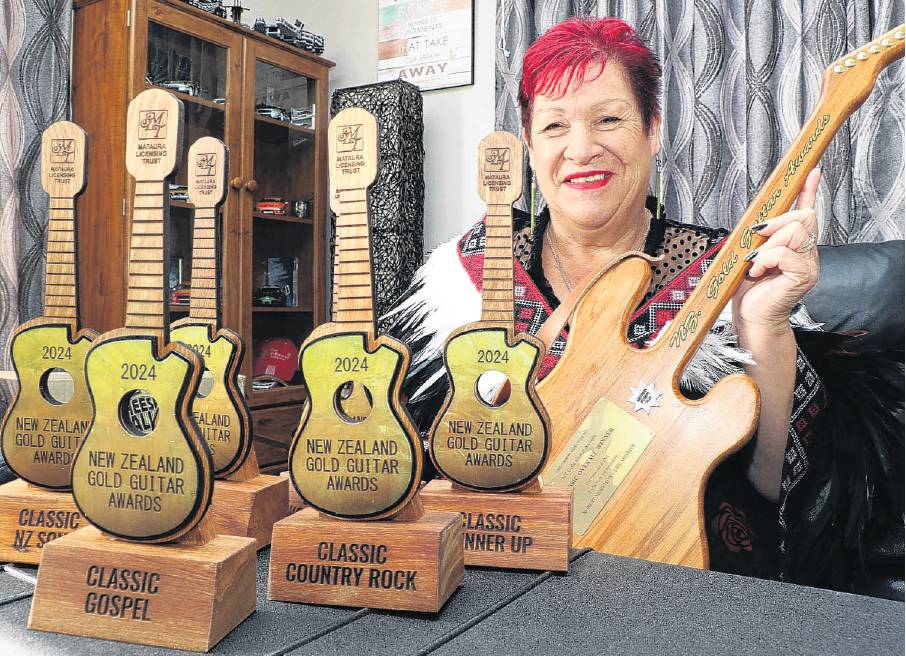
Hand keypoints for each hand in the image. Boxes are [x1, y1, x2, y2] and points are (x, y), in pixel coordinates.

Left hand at [732, 167, 820, 332]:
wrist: (752, 318)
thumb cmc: (750, 291)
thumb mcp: (751, 254)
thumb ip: (760, 236)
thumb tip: (758, 220)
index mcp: (796, 245)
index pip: (807, 212)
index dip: (809, 190)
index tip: (810, 171)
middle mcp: (807, 253)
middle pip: (804, 217)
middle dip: (777, 221)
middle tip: (757, 235)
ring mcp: (808, 264)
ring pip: (795, 232)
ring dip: (768, 244)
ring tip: (755, 262)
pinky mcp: (802, 276)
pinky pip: (784, 253)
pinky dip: (765, 259)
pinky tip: (758, 271)